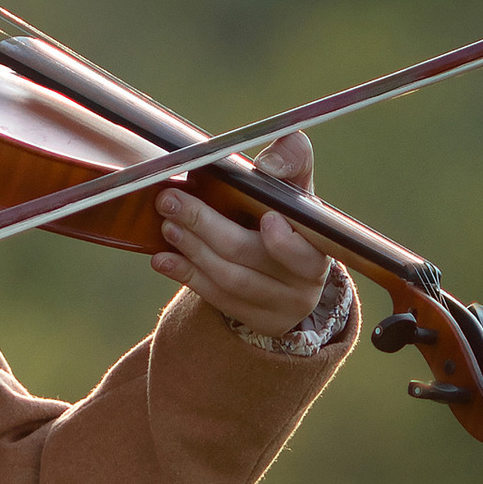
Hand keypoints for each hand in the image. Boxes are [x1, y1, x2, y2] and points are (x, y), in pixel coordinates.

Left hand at [150, 128, 338, 340]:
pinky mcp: (257, 321)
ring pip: (231, 280)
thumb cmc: (285, 212)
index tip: (266, 218)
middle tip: (172, 202)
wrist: (285, 264)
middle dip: (207, 227)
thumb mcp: (293, 188)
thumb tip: (271, 162)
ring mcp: (282, 308)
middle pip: (252, 258)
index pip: (306, 251)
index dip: (285, 242)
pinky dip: (186, 275)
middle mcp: (306, 283)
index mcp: (320, 245)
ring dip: (193, 249)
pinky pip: (217, 299)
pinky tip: (162, 258)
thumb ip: (290, 162)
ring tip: (167, 225)